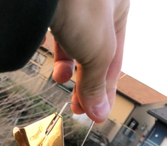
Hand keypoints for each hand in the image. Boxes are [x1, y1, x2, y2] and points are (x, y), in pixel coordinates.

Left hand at [50, 0, 129, 122]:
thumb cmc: (81, 2)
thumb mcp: (97, 52)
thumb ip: (96, 84)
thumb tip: (99, 112)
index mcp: (119, 9)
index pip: (115, 61)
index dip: (105, 91)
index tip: (96, 113)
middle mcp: (97, 4)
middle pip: (93, 53)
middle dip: (84, 81)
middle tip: (77, 105)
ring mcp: (72, 3)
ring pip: (72, 41)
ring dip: (67, 67)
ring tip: (60, 80)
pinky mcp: (47, 7)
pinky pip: (54, 31)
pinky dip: (52, 48)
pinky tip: (48, 57)